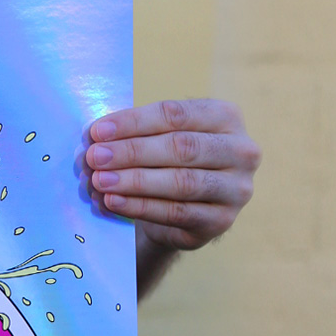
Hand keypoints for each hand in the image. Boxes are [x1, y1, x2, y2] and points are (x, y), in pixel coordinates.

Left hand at [83, 99, 259, 292]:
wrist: (182, 212)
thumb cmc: (166, 163)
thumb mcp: (158, 139)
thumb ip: (134, 134)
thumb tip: (95, 137)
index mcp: (225, 117)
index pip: (176, 115)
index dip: (134, 122)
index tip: (97, 132)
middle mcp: (241, 151)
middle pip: (181, 147)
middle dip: (132, 152)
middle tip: (95, 157)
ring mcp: (236, 188)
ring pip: (181, 182)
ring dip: (134, 181)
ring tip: (99, 180)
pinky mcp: (221, 221)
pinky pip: (176, 213)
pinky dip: (140, 206)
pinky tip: (113, 201)